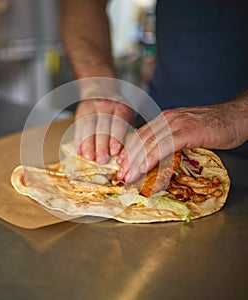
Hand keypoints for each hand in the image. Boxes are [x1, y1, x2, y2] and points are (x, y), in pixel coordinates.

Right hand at [75, 98, 134, 163]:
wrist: (101, 91)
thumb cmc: (117, 111)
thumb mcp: (127, 117)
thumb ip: (127, 132)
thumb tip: (126, 154)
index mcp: (121, 108)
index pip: (118, 123)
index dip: (116, 138)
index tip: (114, 152)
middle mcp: (106, 107)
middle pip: (102, 127)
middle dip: (101, 145)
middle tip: (102, 160)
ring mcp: (91, 108)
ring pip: (88, 127)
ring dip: (88, 144)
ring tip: (88, 157)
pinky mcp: (80, 112)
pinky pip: (78, 127)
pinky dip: (78, 140)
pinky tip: (79, 151)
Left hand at [117, 102, 247, 182]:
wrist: (237, 116)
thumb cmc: (214, 126)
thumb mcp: (186, 130)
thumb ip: (171, 138)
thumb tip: (160, 155)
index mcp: (165, 119)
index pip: (141, 135)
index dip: (129, 150)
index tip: (121, 164)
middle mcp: (167, 119)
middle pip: (142, 140)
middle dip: (129, 159)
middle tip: (121, 175)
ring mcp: (178, 124)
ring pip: (150, 143)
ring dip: (137, 161)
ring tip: (128, 176)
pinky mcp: (189, 131)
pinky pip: (165, 145)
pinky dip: (152, 157)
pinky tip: (144, 167)